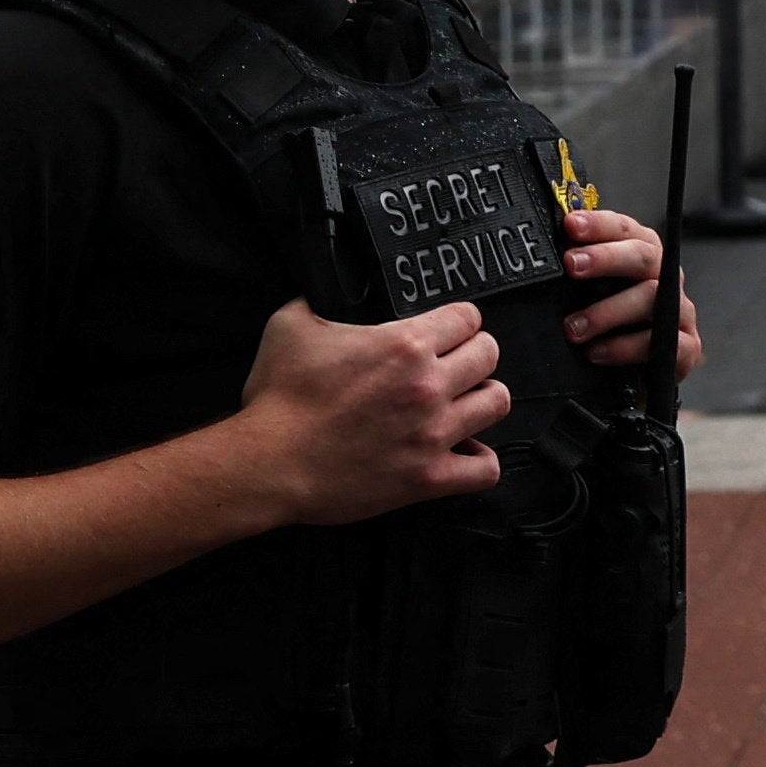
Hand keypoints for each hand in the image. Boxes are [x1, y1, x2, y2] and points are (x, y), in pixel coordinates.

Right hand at [231, 297, 510, 523]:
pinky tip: (463, 451)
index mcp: (405, 343)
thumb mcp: (292, 324)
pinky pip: (484, 470)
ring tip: (462, 402)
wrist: (269, 462)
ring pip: (496, 403)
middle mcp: (428, 385)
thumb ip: (322, 299)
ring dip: (482, 399)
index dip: (459, 321)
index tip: (448, 330)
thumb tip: (330, 288)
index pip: (468, 317)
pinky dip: (479, 461)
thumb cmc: (279, 396)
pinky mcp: (428, 478)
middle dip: (475, 353)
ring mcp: (433, 434)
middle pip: (489, 354)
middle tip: (455, 364)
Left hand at [564, 198, 690, 381]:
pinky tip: (597, 353)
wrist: (636, 380)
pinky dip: (624, 347)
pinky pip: (660, 342)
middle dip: (606, 257)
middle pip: (643, 256)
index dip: (599, 224)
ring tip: (573, 328)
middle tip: (572, 265)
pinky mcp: (686, 345)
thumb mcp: (591, 296)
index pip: (624, 229)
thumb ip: (577, 274)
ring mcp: (680, 310)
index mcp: (642, 256)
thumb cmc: (612, 328)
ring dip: (608, 311)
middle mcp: (665, 277)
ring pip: (652, 298)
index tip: (570, 226)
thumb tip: (541, 255)